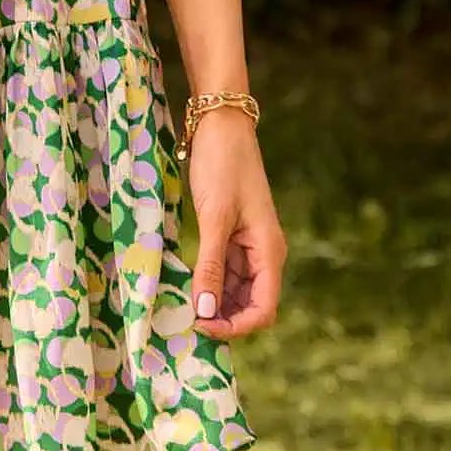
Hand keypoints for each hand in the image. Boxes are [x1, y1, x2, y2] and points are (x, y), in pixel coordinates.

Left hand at [183, 110, 285, 338]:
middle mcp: (263, 254)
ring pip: (235, 290)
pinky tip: (185, 284)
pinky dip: (208, 281)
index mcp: (269, 252)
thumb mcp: (214, 218)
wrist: (220, 123)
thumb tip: (205, 312)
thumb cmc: (221, 166)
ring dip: (213, 302)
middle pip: (250, 305)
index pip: (263, 310)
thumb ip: (211, 266)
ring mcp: (248, 245)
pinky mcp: (231, 234)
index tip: (200, 326)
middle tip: (184, 321)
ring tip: (181, 306)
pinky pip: (223, 270)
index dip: (235, 326)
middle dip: (222, 318)